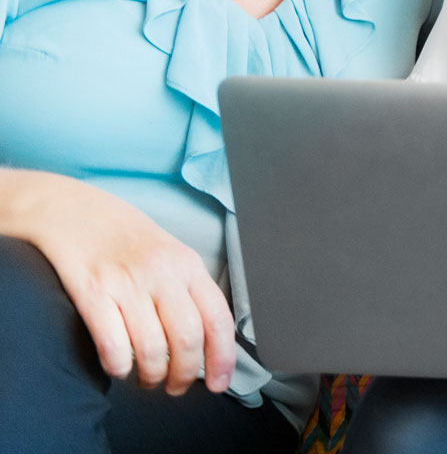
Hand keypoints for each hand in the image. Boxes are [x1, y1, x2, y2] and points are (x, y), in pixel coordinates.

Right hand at [6, 172, 234, 394]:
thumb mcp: (170, 253)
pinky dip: (119, 365)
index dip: (222, 358)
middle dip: (184, 374)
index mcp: (188, 265)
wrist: (72, 211)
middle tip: (175, 387)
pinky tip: (119, 366)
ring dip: (151, 376)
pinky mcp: (92, 293)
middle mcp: (162, 274)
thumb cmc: (124, 237)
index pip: (218, 319)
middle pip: (187, 339)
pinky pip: (113, 344)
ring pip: (152, 348)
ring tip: (147, 379)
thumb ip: (189, 289)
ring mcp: (126, 283)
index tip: (218, 382)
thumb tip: (209, 337)